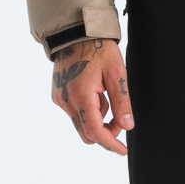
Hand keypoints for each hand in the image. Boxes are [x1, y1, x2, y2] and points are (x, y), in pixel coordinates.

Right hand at [50, 39, 133, 154]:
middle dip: (105, 131)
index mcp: (81, 95)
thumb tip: (127, 126)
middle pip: (86, 132)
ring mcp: (60, 99)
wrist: (76, 33)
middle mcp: (66, 101)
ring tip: (105, 93)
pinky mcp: (58, 95)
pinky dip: (87, 109)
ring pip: (81, 123)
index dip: (110, 143)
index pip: (94, 131)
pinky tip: (94, 91)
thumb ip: (122, 102)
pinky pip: (74, 112)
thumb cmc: (98, 49)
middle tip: (119, 118)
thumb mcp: (116, 73)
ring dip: (97, 117)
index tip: (122, 150)